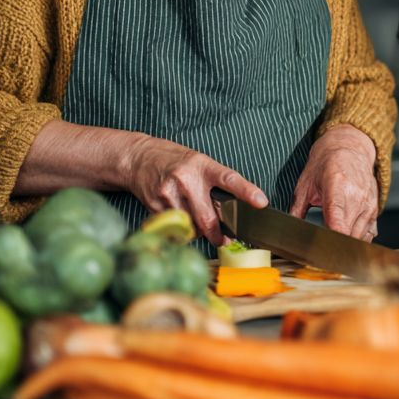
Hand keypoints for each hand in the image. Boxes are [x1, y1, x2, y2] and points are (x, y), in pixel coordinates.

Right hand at [127, 136, 267, 247]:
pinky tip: (180, 217)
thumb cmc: (174, 161)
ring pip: (191, 227)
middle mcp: (186, 180)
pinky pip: (175, 227)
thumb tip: (230, 209)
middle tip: (224, 239)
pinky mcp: (155, 206)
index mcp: (202, 166)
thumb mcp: (198, 162)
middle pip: (207, 217)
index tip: (261, 202)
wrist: (138, 158)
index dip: (246, 191)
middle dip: (217, 234)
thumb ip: (213, 183)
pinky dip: (182, 229)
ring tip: (195, 220)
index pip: (229, 179)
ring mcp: (169, 193)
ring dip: (198, 231)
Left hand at [289, 125, 378, 239]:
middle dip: (335, 245)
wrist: (349, 148)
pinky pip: (369, 233)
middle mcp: (357, 197)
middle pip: (349, 235)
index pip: (338, 223)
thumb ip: (296, 209)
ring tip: (332, 241)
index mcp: (337, 189)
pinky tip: (346, 235)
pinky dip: (357, 238)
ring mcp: (368, 204)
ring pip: (359, 237)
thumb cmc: (326, 164)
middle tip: (320, 248)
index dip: (331, 240)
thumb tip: (286, 229)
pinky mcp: (375, 209)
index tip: (321, 249)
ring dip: (346, 243)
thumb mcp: (305, 185)